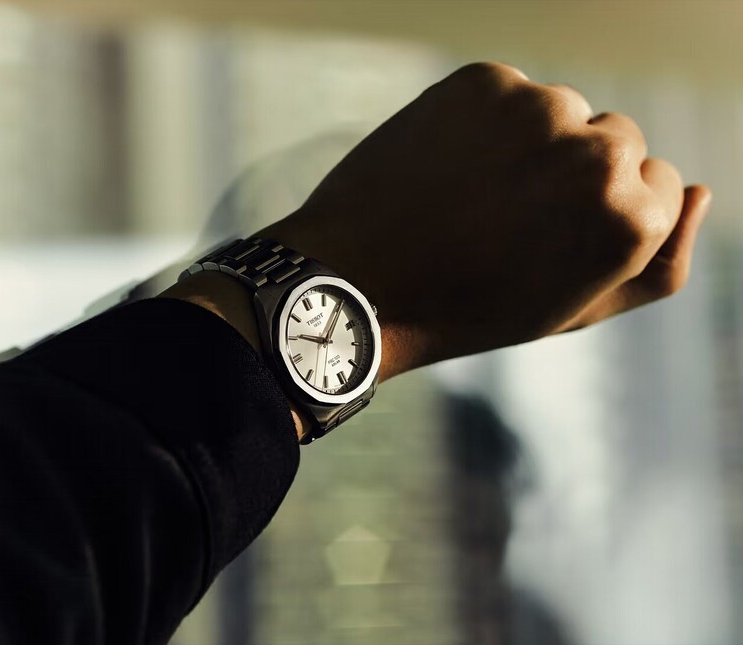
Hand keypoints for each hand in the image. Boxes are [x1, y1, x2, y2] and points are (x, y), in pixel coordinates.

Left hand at [259, 62, 710, 380]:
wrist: (360, 280)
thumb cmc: (470, 306)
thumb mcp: (572, 310)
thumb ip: (656, 264)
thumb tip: (700, 190)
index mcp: (631, 216)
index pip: (658, 182)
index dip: (602, 213)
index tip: (554, 235)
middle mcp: (597, 152)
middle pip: (616, 139)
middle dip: (574, 172)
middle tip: (510, 217)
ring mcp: (537, 108)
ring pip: (562, 112)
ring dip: (530, 143)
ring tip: (474, 194)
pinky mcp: (481, 81)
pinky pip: (506, 93)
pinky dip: (485, 121)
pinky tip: (450, 166)